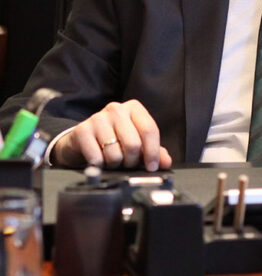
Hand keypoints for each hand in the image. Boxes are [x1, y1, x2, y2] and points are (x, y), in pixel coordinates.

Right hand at [52, 100, 171, 171]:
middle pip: (133, 144)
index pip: (149, 130)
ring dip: (116, 164)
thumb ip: (154, 151)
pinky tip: (100, 160)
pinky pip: (97, 158)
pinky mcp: (82, 130)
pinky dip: (101, 165)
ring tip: (113, 160)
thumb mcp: (137, 142)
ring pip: (115, 153)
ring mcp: (98, 118)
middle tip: (129, 164)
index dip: (153, 152)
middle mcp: (116, 109)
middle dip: (132, 161)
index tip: (152, 166)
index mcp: (134, 108)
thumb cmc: (114, 139)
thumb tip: (165, 162)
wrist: (82, 140)